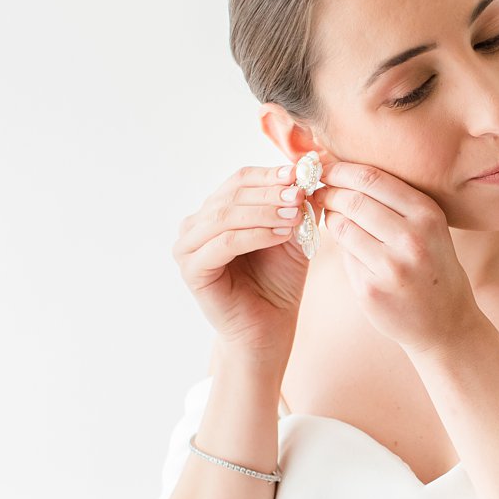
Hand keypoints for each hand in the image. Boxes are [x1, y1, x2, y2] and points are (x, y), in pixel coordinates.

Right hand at [174, 163, 310, 357]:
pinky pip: (224, 244)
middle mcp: (196, 225)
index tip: (300, 173)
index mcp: (216, 211)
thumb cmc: (279, 280)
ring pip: (226, 215)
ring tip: (295, 214)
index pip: (240, 180)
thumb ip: (297, 206)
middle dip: (270, 192)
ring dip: (264, 211)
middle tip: (299, 194)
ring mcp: (189, 247)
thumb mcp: (292, 235)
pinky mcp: (192, 270)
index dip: (270, 174)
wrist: (270, 326)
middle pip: (232, 194)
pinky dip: (255, 234)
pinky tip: (281, 234)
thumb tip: (309, 173)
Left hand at [310, 162, 481, 352]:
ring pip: (342, 226)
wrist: (445, 322)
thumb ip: (396, 203)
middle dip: (328, 191)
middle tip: (318, 191)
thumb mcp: (429, 228)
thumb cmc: (432, 267)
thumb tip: (344, 174)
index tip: (325, 168)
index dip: (340, 169)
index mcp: (428, 215)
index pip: (372, 178)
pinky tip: (346, 245)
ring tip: (329, 215)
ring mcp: (391, 266)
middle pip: (353, 199)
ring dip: (329, 217)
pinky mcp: (371, 289)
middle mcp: (412, 238)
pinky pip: (344, 256)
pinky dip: (340, 246)